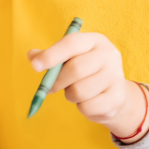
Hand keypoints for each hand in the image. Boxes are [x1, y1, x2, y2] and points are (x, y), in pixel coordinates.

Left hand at [28, 32, 148, 138]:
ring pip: (79, 91)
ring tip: (75, 91)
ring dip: (70, 95)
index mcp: (95, 40)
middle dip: (57, 81)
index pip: (71, 43)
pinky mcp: (117, 97)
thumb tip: (32, 56)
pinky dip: (81, 107)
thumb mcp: (69, 59)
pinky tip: (88, 101)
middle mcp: (109, 55)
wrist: (115, 93)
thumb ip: (49, 56)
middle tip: (50, 87)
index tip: (35, 66)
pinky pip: (87, 107)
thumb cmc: (86, 71)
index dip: (51, 55)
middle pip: (75, 69)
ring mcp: (115, 76)